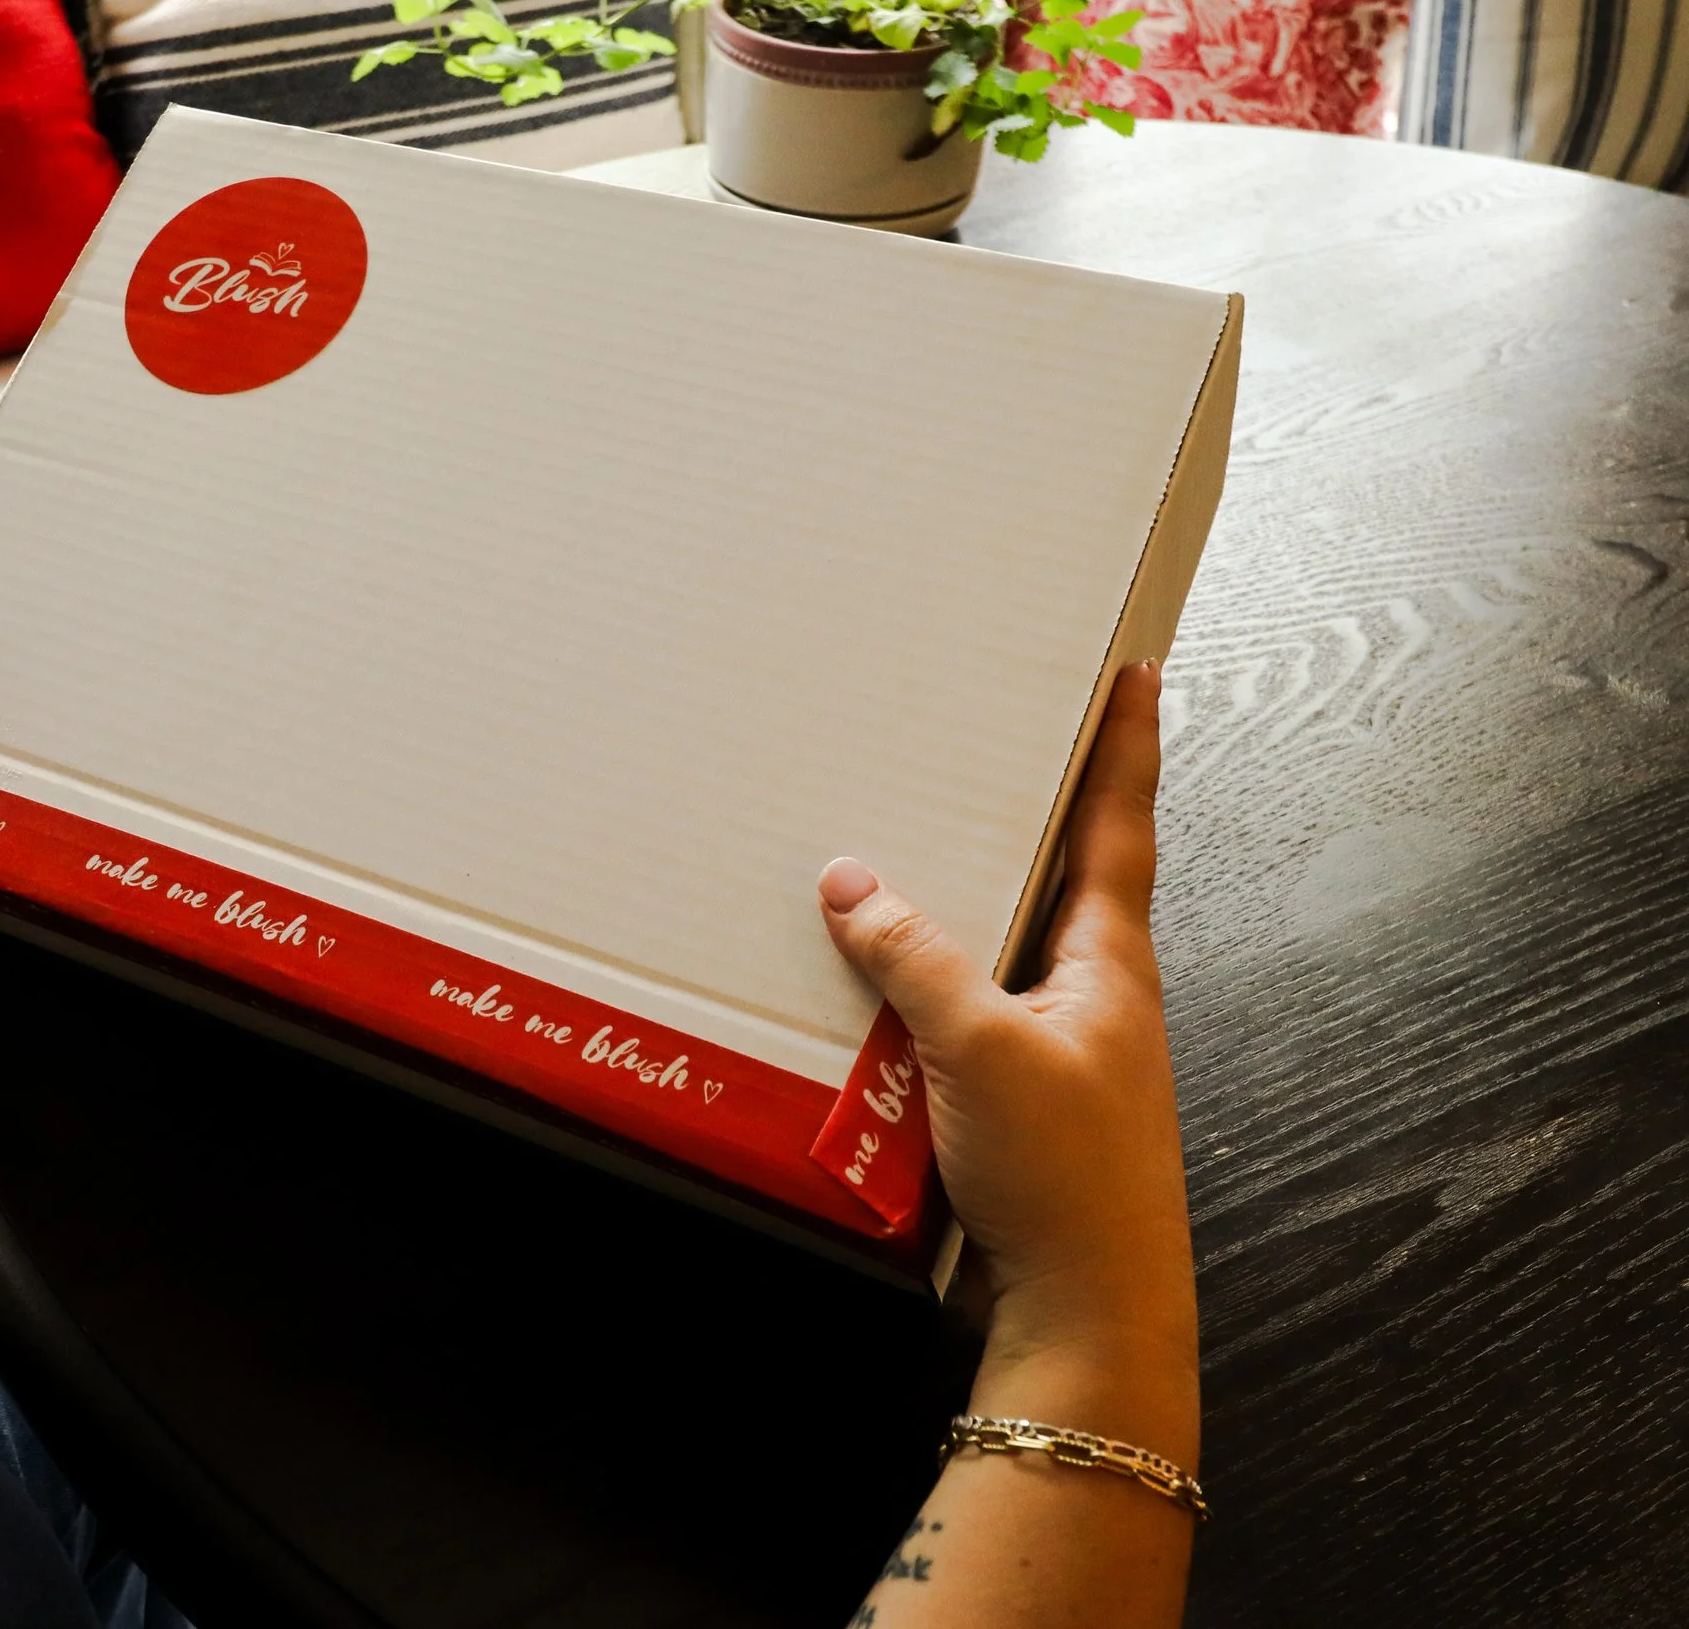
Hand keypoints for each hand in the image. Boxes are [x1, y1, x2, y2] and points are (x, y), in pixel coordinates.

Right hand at [816, 663, 1194, 1440]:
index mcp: (1112, 964)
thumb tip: (855, 884)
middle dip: (1028, 812)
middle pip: (1060, 878)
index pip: (1121, 825)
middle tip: (993, 742)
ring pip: (1004, 951)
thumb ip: (915, 959)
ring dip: (960, 909)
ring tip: (899, 857)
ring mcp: (1060, 1052)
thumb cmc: (1072, 1186)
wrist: (1091, 1317)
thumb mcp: (982, 1050)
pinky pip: (966, 1017)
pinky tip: (872, 991)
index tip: (1137, 674)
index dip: (1128, 746)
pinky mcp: (1020, 1105)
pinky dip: (925, 989)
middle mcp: (1095, 996)